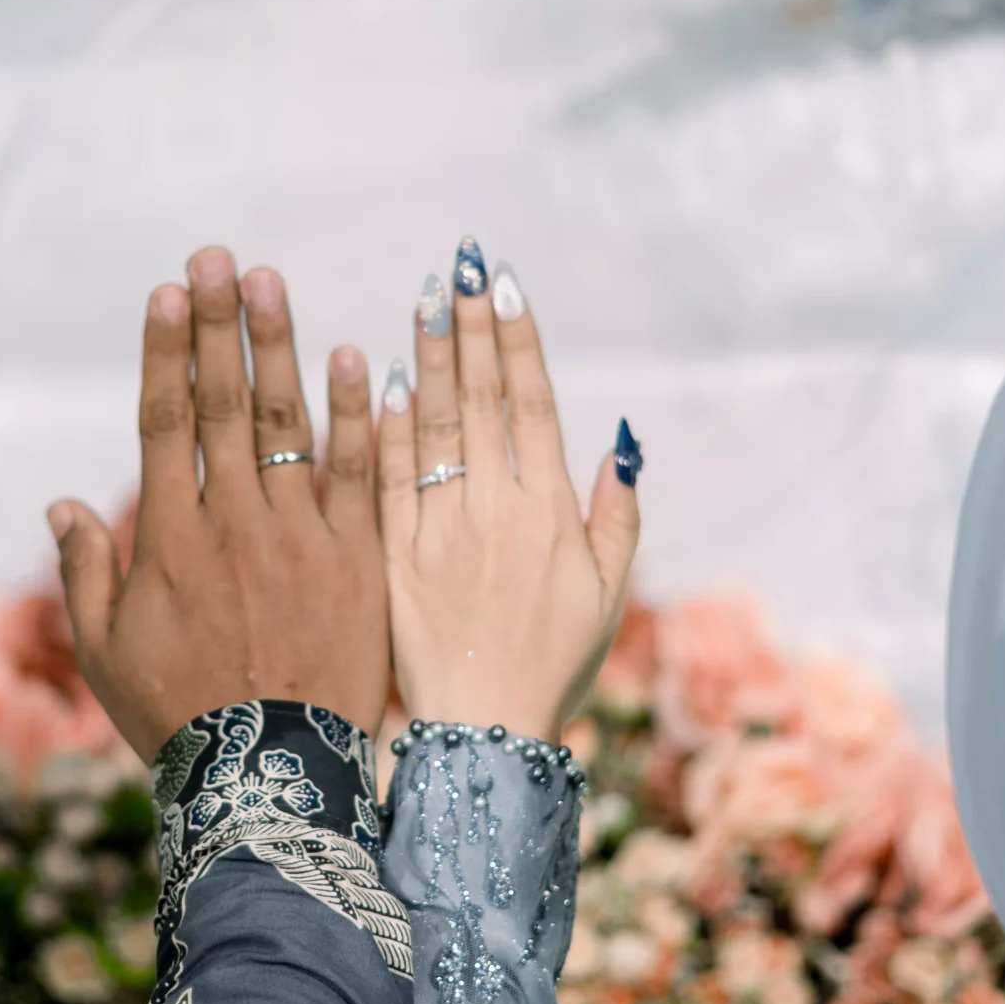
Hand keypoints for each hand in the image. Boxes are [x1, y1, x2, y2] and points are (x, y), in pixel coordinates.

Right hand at [47, 247, 387, 763]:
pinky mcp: (357, 560)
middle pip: (223, 404)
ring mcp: (300, 537)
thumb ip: (85, 571)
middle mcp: (233, 523)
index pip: (164, 422)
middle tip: (217, 255)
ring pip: (288, 422)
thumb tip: (62, 501)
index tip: (166, 292)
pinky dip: (356, 415)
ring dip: (278, 345)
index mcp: (168, 539)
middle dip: (217, 324)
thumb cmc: (177, 719)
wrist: (272, 780)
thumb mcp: (107, 652)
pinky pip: (356, 474)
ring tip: (270, 281)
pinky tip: (356, 358)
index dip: (165, 353)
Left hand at [377, 243, 639, 743]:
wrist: (483, 736)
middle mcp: (496, 512)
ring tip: (425, 299)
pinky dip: (386, 426)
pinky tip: (381, 377)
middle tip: (458, 267)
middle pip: (481, 400)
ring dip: (429, 358)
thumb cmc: (554, 668)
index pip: (533, 405)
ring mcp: (441, 532)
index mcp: (551, 514)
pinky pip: (387, 480)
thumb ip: (618, 516)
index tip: (505, 286)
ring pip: (433, 427)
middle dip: (470, 327)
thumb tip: (623, 442)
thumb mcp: (608, 595)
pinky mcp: (392, 560)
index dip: (519, 342)